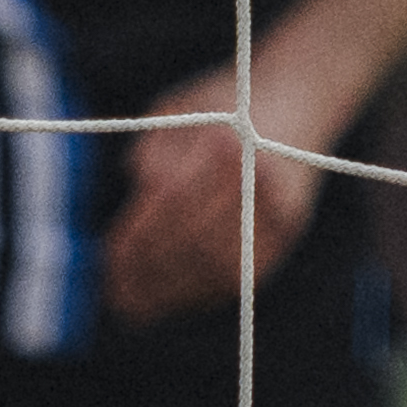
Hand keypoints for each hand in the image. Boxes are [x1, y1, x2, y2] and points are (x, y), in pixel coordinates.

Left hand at [99, 57, 328, 328]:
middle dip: (148, 273)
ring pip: (218, 266)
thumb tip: (130, 226)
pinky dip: (204, 293)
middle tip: (115, 293)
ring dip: (173, 294)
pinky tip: (175, 299)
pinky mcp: (289, 230)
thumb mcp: (179, 111)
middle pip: (192, 240)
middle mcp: (256, 178)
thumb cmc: (223, 105)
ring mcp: (278, 207)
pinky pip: (243, 275)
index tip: (106, 259)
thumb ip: (152, 158)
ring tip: (137, 308)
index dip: (134, 238)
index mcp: (223, 143)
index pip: (168, 206)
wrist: (300, 97)